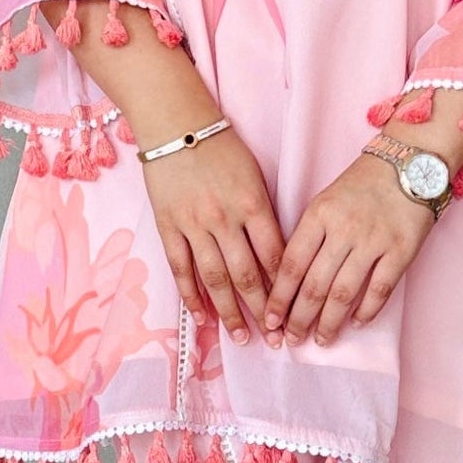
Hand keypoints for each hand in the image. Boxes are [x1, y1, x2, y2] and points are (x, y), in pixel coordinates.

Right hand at [142, 127, 285, 343]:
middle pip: (247, 275)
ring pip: (215, 278)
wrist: (175, 124)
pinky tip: (202, 318)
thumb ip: (264, 215)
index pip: (275, 257)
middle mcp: (225, 218)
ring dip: (230, 312)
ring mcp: (194, 225)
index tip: (294, 314)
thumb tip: (275, 258)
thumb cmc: (222, 147)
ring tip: (241, 338)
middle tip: (275, 339)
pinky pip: (181, 268)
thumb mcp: (255, 176)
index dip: (285, 290)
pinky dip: (191, 296)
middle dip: (262, 311)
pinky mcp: (168, 226)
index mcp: (253, 204)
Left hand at [263, 155, 436, 346]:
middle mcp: (344, 229)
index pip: (291, 264)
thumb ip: (309, 234)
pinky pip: (379, 290)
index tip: (269, 320)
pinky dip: (366, 311)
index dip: (279, 297)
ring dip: (329, 322)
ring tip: (320, 340)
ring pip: (344, 293)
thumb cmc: (362, 184)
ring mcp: (374, 241)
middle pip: (314, 284)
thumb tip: (290, 279)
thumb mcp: (325, 200)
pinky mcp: (401, 251)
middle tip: (291, 340)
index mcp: (319, 214)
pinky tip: (356, 324)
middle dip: (299, 318)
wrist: (410, 163)